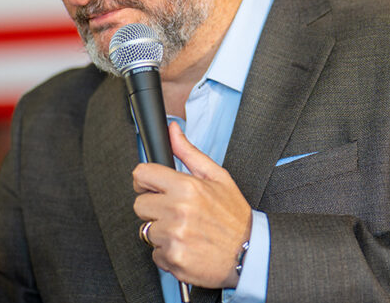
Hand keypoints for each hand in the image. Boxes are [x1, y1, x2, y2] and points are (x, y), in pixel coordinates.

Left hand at [133, 122, 252, 287]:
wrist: (250, 253)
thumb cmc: (234, 216)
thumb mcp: (217, 177)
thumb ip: (189, 153)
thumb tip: (173, 131)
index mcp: (187, 187)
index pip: (142, 174)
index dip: (145, 181)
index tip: (152, 187)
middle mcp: (178, 210)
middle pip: (140, 204)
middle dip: (155, 208)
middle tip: (176, 213)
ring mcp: (174, 236)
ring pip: (146, 231)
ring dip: (162, 233)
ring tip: (185, 232)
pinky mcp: (173, 258)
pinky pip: (155, 254)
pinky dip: (168, 253)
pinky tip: (187, 247)